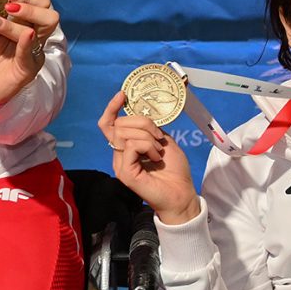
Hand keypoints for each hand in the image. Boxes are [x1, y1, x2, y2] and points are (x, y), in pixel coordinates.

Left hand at [0, 0, 58, 110]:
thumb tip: (6, 4)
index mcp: (24, 24)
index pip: (41, 5)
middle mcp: (33, 37)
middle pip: (50, 15)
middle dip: (31, 6)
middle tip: (10, 7)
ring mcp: (33, 52)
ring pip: (42, 30)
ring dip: (20, 22)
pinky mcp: (29, 68)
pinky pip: (31, 52)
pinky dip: (26, 41)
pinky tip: (23, 34)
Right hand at [98, 91, 200, 224]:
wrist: (181, 194)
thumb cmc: (174, 171)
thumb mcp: (164, 142)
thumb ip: (150, 129)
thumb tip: (141, 115)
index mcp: (126, 146)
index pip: (110, 124)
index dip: (112, 108)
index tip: (123, 95)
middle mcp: (119, 154)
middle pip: (119, 124)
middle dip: (143, 123)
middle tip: (159, 138)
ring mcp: (120, 163)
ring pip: (124, 133)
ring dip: (148, 137)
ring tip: (159, 151)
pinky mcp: (125, 172)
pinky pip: (131, 146)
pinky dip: (148, 147)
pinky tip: (156, 157)